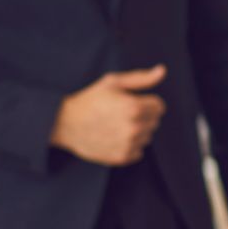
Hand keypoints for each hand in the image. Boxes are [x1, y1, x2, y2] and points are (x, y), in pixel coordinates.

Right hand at [50, 66, 168, 166]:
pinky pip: (139, 152)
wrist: (66, 123)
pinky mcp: (122, 157)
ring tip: (117, 125)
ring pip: (147, 137)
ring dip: (138, 131)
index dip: (146, 101)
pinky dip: (131, 146)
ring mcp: (128, 144)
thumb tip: (162, 71)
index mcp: (134, 107)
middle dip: (143, 116)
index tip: (131, 101)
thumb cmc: (89, 99)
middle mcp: (134, 127)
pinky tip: (115, 137)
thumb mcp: (113, 82)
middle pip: (155, 122)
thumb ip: (141, 78)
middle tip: (122, 113)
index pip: (159, 106)